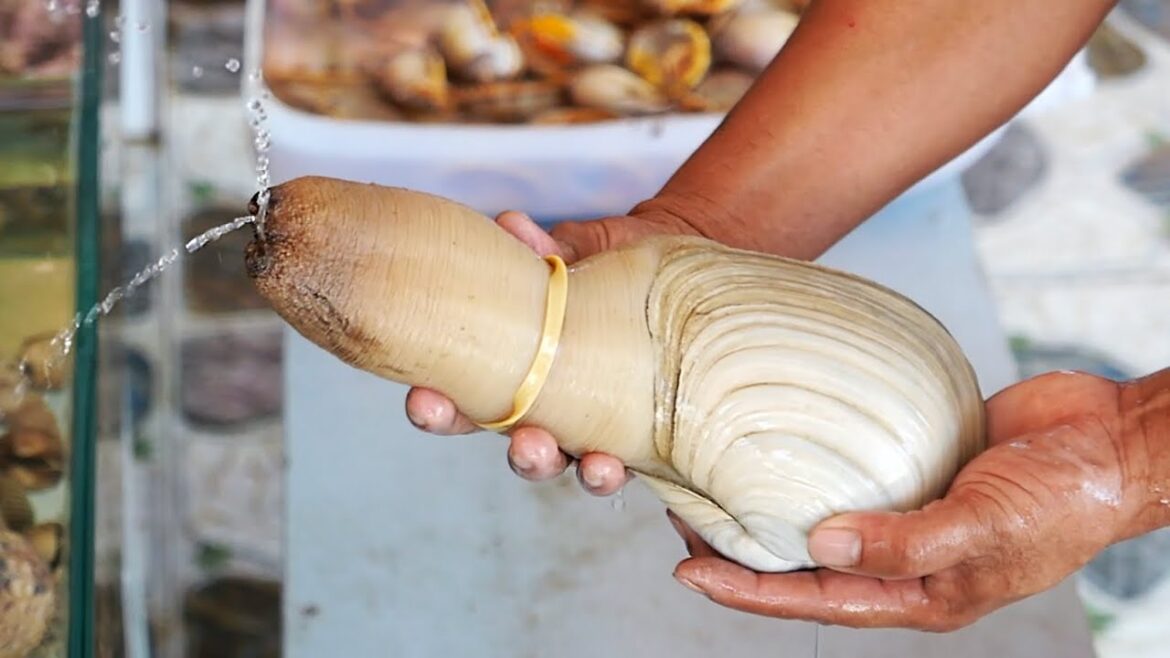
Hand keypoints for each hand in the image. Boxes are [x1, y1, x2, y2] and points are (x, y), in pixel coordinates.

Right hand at [405, 206, 693, 495]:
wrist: (675, 263)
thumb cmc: (610, 265)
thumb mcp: (574, 254)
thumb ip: (541, 251)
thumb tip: (513, 225)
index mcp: (515, 371)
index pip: (461, 400)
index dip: (435, 408)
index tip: (425, 400)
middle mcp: (548, 411)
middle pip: (518, 448)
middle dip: (517, 452)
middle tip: (524, 443)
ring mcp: (592, 430)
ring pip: (570, 466)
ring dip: (566, 468)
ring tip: (581, 460)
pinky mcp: (636, 440)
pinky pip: (615, 468)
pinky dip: (604, 471)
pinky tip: (607, 464)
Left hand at [668, 370, 1147, 630]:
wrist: (1111, 441)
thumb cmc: (1065, 500)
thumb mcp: (984, 530)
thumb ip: (902, 544)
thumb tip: (820, 547)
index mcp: (919, 592)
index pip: (814, 600)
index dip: (748, 589)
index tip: (688, 569)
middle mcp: (905, 557)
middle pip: (807, 562)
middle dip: (743, 548)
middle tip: (681, 518)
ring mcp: (908, 509)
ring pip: (822, 514)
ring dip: (769, 501)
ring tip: (711, 479)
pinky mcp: (915, 465)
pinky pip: (851, 468)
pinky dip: (810, 458)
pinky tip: (774, 438)